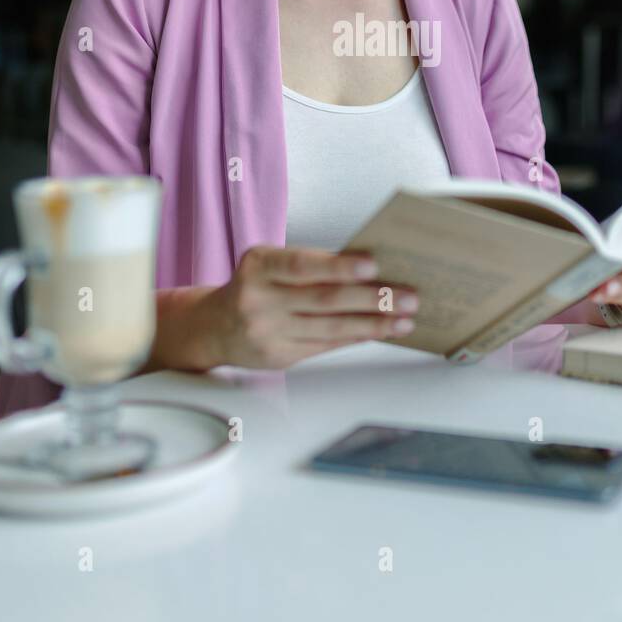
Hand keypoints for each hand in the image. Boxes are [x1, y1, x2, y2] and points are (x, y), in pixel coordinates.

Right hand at [190, 246, 418, 368]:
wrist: (214, 327)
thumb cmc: (253, 287)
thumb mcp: (268, 265)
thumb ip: (309, 266)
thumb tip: (368, 267)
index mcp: (258, 266)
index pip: (302, 265)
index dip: (338, 266)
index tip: (372, 264)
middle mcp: (259, 300)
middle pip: (324, 300)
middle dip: (371, 298)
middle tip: (407, 296)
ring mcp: (268, 332)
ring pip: (330, 328)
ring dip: (373, 323)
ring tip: (404, 319)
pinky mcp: (279, 357)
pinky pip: (326, 346)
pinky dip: (356, 337)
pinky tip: (379, 331)